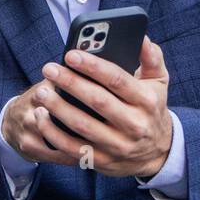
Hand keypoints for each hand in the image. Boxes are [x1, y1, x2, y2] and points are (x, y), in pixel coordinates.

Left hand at [22, 36, 172, 177]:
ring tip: (42, 92)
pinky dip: (53, 133)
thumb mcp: (158, 83)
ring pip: (82, 125)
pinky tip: (41, 116)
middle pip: (96, 101)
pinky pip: (72, 148)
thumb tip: (142, 37)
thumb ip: (151, 58)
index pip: (116, 79)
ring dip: (58, 108)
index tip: (70, 55)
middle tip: (49, 69)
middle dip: (70, 83)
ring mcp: (118, 145)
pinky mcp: (102, 161)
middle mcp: (134, 124)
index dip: (92, 66)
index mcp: (146, 101)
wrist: (158, 153)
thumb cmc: (151, 109)